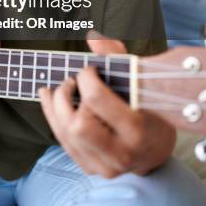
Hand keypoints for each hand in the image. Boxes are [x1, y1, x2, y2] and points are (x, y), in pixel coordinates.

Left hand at [39, 33, 175, 177]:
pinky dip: (52, 117)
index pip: (97, 101)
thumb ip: (117, 57)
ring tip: (59, 87)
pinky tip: (50, 99)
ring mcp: (103, 165)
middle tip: (72, 81)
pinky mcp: (90, 168)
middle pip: (77, 125)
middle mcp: (120, 153)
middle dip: (66, 97)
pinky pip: (62, 141)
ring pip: (64, 134)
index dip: (86, 79)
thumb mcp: (141, 82)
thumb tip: (92, 37)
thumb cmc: (149, 108)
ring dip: (55, 106)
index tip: (89, 69)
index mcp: (136, 130)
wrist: (155, 150)